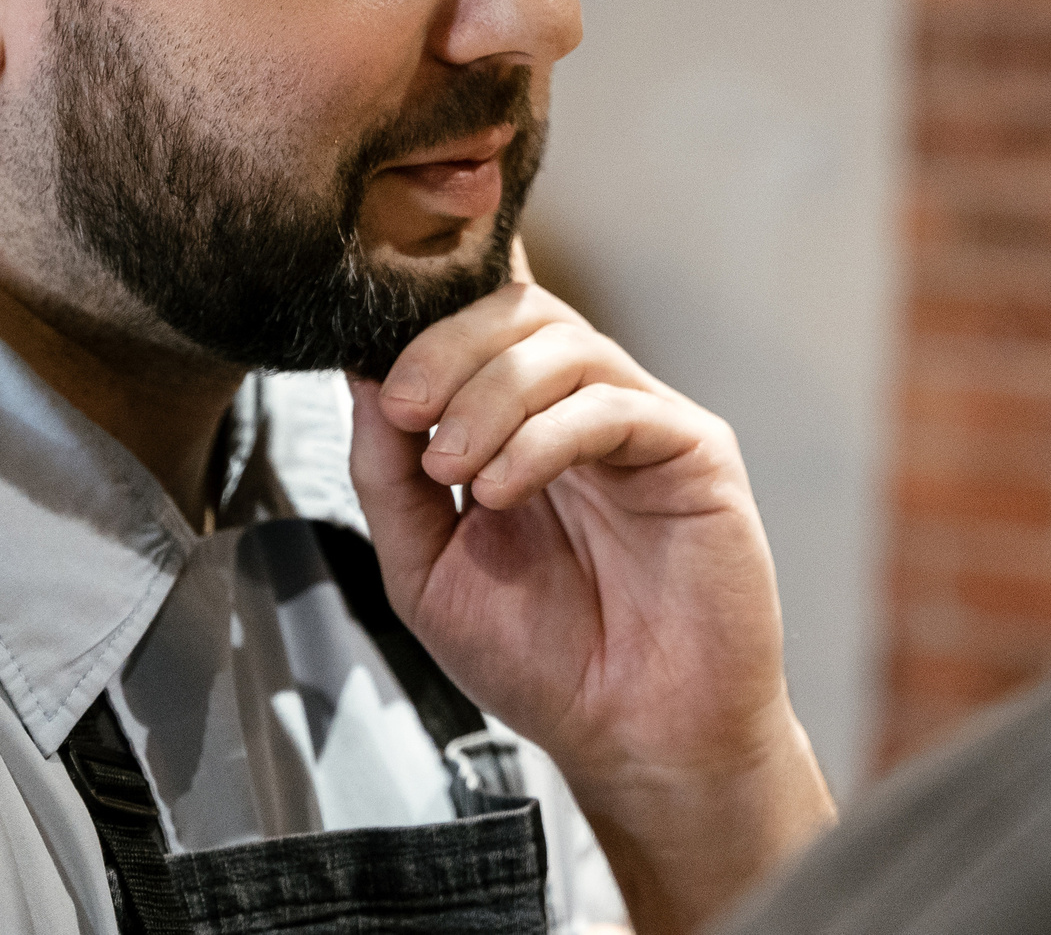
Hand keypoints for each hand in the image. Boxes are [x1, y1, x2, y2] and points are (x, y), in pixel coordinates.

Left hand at [349, 266, 834, 933]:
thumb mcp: (424, 567)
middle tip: (405, 408)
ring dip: (488, 396)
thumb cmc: (544, 661)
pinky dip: (545, 436)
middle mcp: (580, 407)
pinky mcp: (693, 448)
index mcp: (519, 422)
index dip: (427, 310)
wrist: (631, 739)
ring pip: (563, 343)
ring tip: (454, 468)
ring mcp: (639, 420)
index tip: (369, 356)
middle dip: (445, 348)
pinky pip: (614, 405)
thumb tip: (358, 376)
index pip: (479, 320)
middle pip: (518, 310)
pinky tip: (506, 488)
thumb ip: (386, 474)